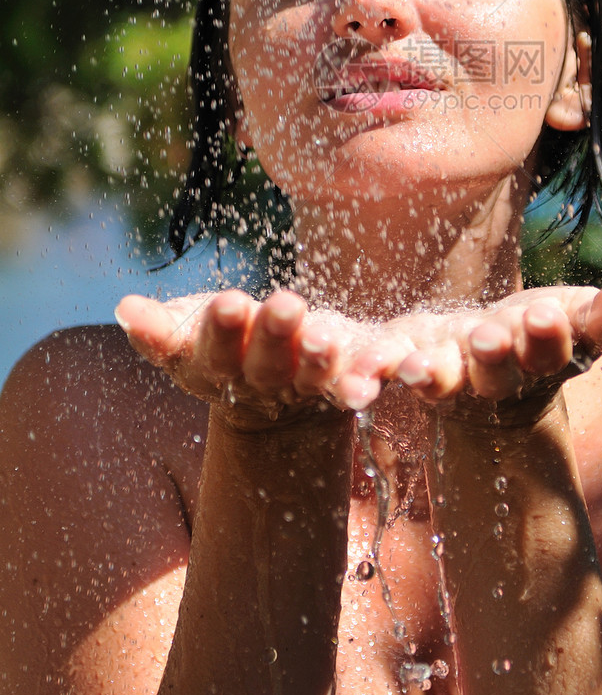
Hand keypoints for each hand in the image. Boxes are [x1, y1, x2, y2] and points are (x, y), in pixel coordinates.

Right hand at [114, 289, 376, 426]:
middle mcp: (260, 384)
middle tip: (287, 305)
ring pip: (313, 375)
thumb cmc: (222, 342)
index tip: (230, 302)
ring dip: (320, 358)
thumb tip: (125, 307)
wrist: (272, 392)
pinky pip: (358, 383)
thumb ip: (158, 328)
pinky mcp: (345, 383)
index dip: (222, 332)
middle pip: (266, 364)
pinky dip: (369, 379)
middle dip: (276, 335)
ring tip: (326, 333)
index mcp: (215, 368)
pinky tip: (383, 371)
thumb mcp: (187, 334)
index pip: (213, 352)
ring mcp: (304, 387)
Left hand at [338, 280, 601, 410]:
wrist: (479, 353)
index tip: (545, 313)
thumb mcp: (573, 317)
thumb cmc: (536, 328)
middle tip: (488, 337)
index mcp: (541, 361)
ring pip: (438, 381)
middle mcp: (494, 377)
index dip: (550, 338)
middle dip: (493, 357)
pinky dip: (370, 367)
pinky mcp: (401, 363)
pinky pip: (384, 367)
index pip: (554, 353)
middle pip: (496, 374)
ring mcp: (447, 375)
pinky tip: (359, 369)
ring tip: (413, 367)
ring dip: (429, 375)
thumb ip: (601, 316)